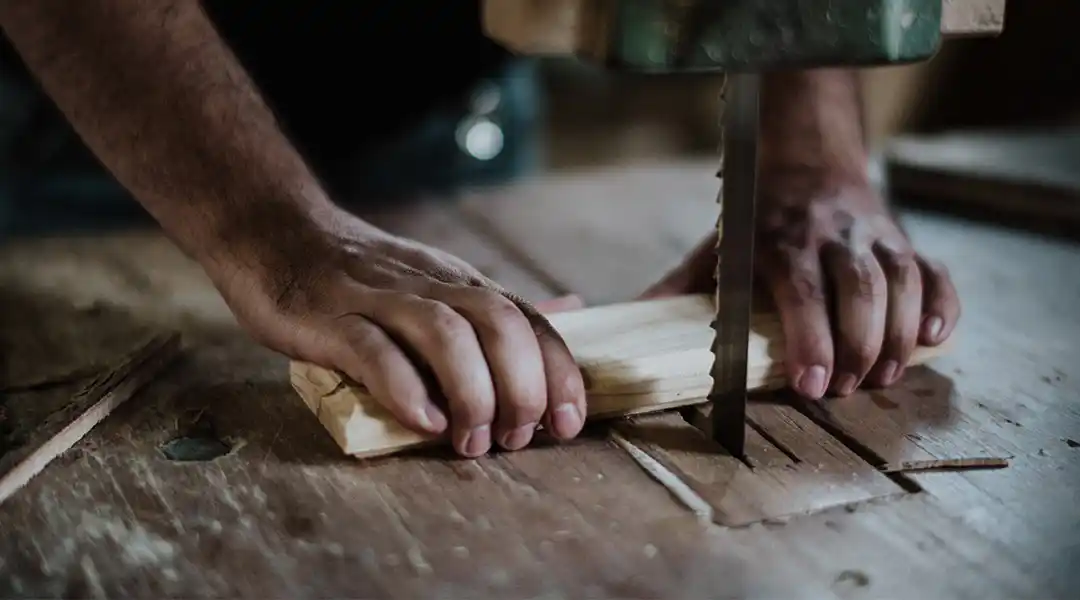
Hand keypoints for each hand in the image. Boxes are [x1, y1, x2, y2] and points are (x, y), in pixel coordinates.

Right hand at [201, 206, 586, 456]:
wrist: (276, 233)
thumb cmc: (362, 275)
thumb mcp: (439, 283)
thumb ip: (497, 307)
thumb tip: (569, 311)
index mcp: (460, 284)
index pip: (528, 321)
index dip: (558, 372)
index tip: (569, 423)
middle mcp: (430, 286)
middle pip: (498, 325)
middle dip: (522, 387)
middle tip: (515, 437)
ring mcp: (379, 298)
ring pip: (445, 333)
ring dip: (471, 392)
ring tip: (470, 439)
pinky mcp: (330, 316)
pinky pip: (373, 349)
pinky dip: (404, 387)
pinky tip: (422, 422)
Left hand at [640, 172, 959, 399]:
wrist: (808, 159)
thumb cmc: (755, 220)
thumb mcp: (713, 248)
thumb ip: (677, 289)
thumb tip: (627, 328)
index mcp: (777, 239)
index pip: (799, 290)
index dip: (809, 337)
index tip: (811, 382)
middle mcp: (831, 234)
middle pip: (858, 289)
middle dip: (857, 344)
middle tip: (847, 389)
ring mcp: (873, 236)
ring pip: (900, 282)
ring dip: (897, 335)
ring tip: (883, 376)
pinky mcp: (904, 241)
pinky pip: (936, 271)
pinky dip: (942, 305)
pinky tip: (935, 338)